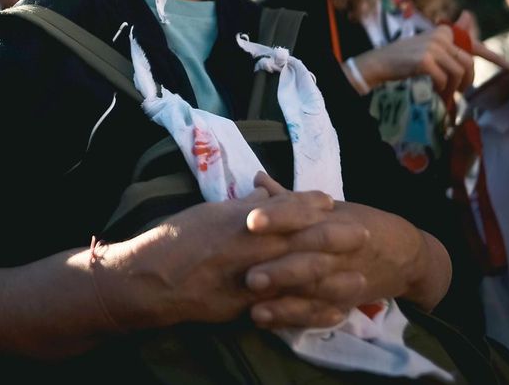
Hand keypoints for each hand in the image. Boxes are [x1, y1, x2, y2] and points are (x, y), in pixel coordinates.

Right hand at [95, 176, 362, 330]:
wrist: (146, 280)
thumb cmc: (173, 240)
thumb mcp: (207, 213)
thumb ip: (238, 207)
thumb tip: (265, 195)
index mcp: (238, 221)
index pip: (282, 209)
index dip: (308, 204)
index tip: (329, 200)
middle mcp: (247, 248)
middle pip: (299, 241)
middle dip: (333, 237)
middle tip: (362, 233)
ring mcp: (247, 280)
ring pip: (298, 278)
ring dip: (331, 278)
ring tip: (360, 278)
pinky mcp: (244, 307)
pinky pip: (285, 309)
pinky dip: (311, 311)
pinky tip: (332, 313)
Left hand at [243, 174, 446, 323]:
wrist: (406, 255)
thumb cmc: (361, 223)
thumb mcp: (332, 208)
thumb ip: (291, 198)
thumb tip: (257, 177)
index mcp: (331, 218)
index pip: (303, 215)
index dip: (278, 217)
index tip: (251, 221)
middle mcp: (337, 248)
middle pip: (309, 257)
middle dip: (280, 267)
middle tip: (249, 276)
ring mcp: (343, 278)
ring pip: (313, 289)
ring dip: (284, 299)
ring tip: (253, 304)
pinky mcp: (343, 303)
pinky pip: (317, 313)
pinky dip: (291, 318)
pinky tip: (265, 320)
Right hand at [355, 21, 508, 100]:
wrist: (379, 63)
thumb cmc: (404, 58)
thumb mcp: (428, 46)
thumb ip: (450, 38)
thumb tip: (468, 15)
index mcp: (443, 32)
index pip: (473, 45)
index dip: (494, 57)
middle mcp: (440, 36)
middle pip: (467, 63)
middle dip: (467, 81)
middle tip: (460, 93)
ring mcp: (433, 47)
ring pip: (458, 73)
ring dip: (453, 89)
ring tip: (444, 95)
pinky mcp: (425, 61)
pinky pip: (444, 80)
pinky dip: (441, 90)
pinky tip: (434, 93)